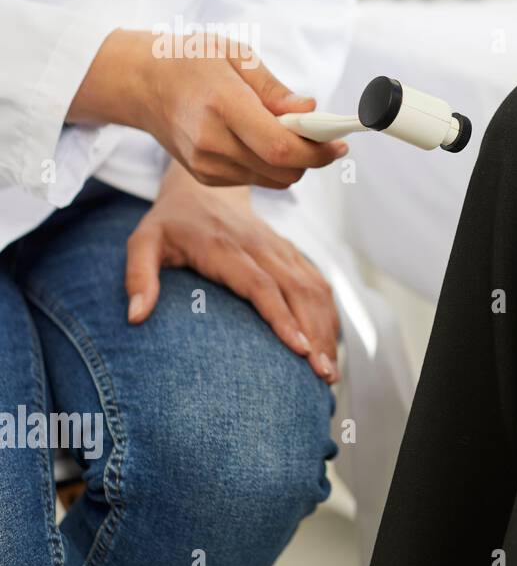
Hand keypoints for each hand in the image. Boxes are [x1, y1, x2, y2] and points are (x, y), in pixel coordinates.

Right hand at [69, 28, 347, 187]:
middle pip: (283, 170)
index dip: (318, 151)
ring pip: (274, 180)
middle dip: (313, 158)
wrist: (139, 83)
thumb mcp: (235, 55)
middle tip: (321, 135)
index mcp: (222, 107)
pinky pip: (256, 180)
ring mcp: (206, 165)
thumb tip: (311, 108)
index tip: (339, 142)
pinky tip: (262, 140)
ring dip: (293, 162)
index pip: (281, 147)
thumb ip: (275, 87)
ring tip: (289, 132)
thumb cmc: (189, 61)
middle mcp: (211, 143)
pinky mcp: (206, 177)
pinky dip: (271, 165)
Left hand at [125, 162, 340, 381]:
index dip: (283, 317)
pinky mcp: (291, 253)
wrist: (203, 189)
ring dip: (328, 329)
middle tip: (324, 376)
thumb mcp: (142, 243)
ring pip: (315, 288)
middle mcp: (261, 247)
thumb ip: (138, 277)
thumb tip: (135, 317)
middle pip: (298, 292)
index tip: (299, 350)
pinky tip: (331, 344)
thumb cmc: (170, 223)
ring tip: (331, 370)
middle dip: (316, 334)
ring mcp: (280, 249)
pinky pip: (318, 283)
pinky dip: (329, 315)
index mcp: (225, 248)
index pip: (261, 285)